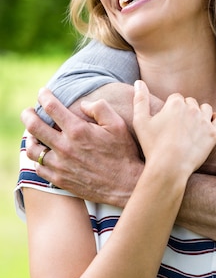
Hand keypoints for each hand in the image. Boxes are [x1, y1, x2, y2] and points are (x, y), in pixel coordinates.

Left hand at [21, 87, 140, 206]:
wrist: (125, 185)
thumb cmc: (123, 153)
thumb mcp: (117, 125)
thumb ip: (100, 108)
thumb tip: (82, 104)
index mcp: (78, 130)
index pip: (51, 107)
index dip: (44, 96)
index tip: (42, 92)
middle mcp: (65, 147)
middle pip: (34, 127)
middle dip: (28, 115)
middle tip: (29, 112)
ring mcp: (60, 165)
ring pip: (32, 149)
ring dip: (30, 139)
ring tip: (33, 135)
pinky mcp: (60, 180)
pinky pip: (39, 168)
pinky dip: (38, 159)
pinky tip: (44, 155)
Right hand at [134, 81, 215, 177]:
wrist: (168, 167)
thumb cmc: (152, 146)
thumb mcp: (140, 121)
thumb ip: (140, 100)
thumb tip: (138, 82)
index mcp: (175, 103)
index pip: (176, 98)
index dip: (171, 109)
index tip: (168, 121)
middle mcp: (192, 108)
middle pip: (190, 102)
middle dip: (185, 111)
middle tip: (179, 127)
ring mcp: (204, 120)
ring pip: (205, 108)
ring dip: (200, 114)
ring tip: (192, 127)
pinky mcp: (213, 133)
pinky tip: (208, 126)